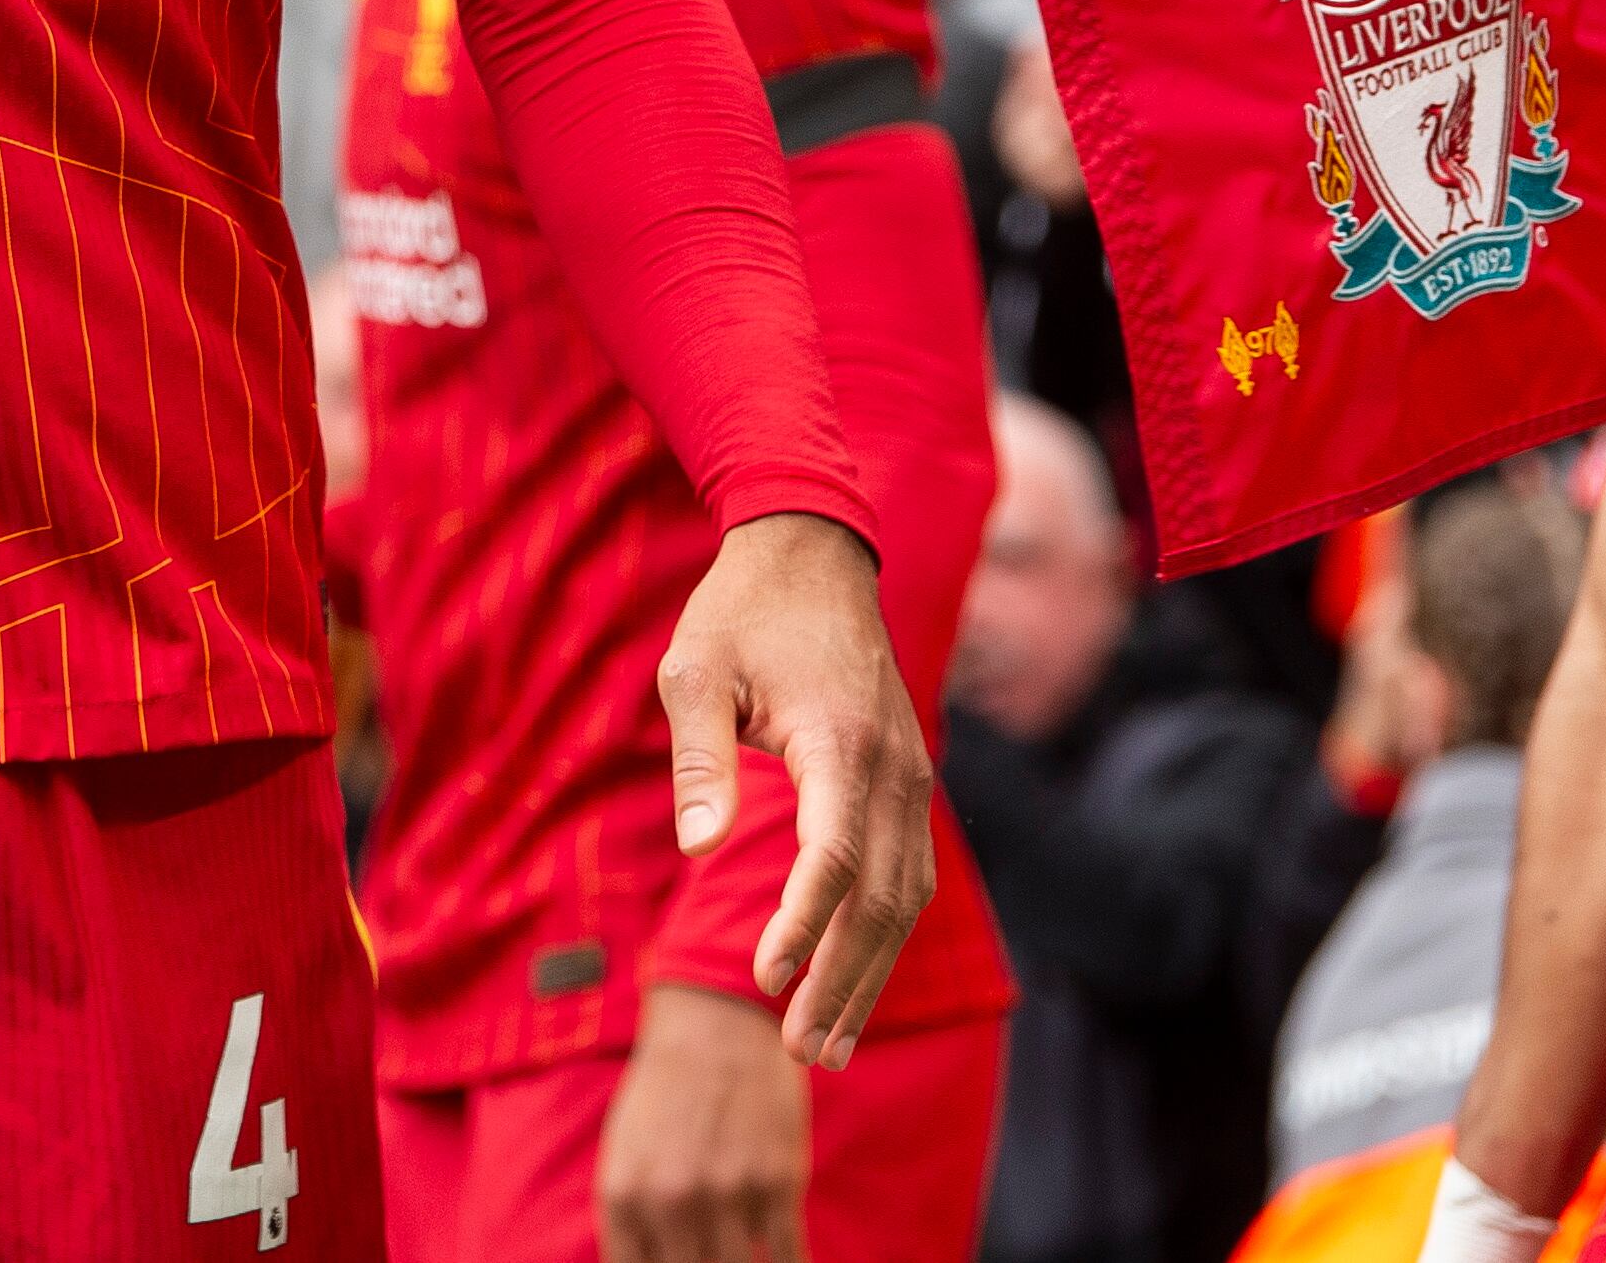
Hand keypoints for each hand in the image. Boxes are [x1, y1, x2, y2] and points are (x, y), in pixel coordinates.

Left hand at [598, 982, 811, 1262]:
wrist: (713, 1023)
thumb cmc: (666, 1094)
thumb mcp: (626, 1155)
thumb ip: (633, 1221)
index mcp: (622, 1197)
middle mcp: (668, 1201)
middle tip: (712, 1260)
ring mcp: (725, 1194)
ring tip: (744, 1258)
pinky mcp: (776, 1183)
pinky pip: (788, 1261)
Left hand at [653, 513, 933, 1067]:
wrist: (812, 552)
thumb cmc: (739, 612)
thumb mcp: (693, 669)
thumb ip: (700, 759)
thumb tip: (699, 848)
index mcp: (839, 739)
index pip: (833, 856)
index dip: (801, 926)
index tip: (764, 981)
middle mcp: (892, 767)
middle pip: (879, 898)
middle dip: (842, 981)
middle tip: (802, 1052)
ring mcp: (912, 777)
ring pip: (904, 897)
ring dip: (870, 973)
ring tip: (829, 1044)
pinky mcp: (910, 782)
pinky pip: (908, 873)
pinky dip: (884, 933)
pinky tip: (853, 979)